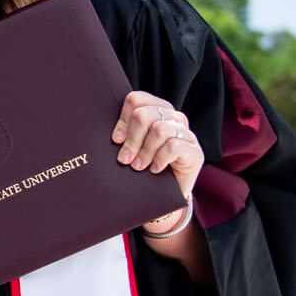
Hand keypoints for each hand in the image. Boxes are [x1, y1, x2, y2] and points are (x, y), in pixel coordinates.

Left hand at [112, 91, 203, 228]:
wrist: (164, 196)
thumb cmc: (143, 168)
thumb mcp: (131, 149)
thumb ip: (121, 136)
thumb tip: (100, 132)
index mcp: (157, 110)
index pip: (137, 99)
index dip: (123, 119)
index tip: (115, 140)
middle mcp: (174, 118)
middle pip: (145, 114)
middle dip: (132, 139)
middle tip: (124, 159)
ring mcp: (187, 134)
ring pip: (160, 129)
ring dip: (145, 151)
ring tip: (138, 166)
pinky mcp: (195, 152)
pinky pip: (174, 146)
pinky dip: (160, 159)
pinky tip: (155, 169)